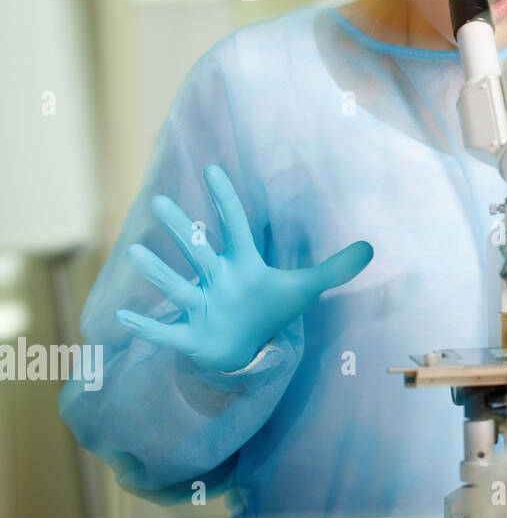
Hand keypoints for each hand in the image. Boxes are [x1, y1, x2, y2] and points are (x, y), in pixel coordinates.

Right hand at [116, 164, 372, 372]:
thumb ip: (335, 269)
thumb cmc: (268, 310)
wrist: (245, 348)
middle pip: (199, 252)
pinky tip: (123, 318)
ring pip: (178, 287)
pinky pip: (167, 332)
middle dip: (183, 230)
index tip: (213, 169)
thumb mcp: (304, 290)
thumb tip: (372, 248)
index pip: (237, 227)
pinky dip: (148, 328)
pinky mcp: (192, 336)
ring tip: (139, 254)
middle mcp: (217, 281)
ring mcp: (201, 307)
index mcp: (243, 266)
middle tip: (160, 201)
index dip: (227, 201)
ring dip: (159, 274)